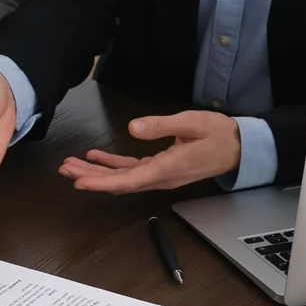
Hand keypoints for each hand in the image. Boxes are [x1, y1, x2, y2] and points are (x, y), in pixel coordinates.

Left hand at [58, 110, 241, 193]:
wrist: (240, 148)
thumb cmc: (218, 134)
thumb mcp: (191, 122)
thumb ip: (162, 125)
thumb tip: (133, 128)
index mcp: (166, 168)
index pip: (127, 181)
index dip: (101, 182)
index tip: (79, 182)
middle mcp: (160, 176)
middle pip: (118, 183)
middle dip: (90, 177)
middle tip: (64, 171)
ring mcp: (159, 174)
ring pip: (122, 178)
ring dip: (96, 172)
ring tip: (72, 165)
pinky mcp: (160, 167)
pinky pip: (131, 170)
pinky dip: (111, 165)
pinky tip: (95, 157)